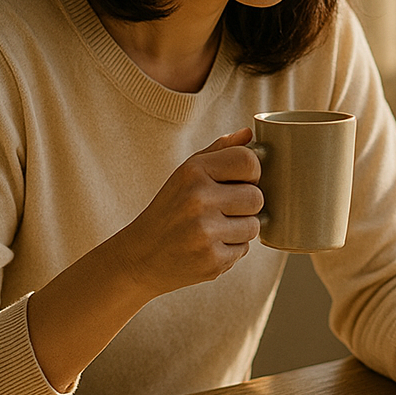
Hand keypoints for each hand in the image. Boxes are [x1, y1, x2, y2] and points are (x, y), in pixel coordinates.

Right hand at [27, 129, 262, 392]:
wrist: (139, 258)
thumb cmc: (169, 210)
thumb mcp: (185, 175)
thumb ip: (219, 151)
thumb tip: (249, 133)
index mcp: (193, 172)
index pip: (249, 161)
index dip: (251, 173)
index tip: (239, 181)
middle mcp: (198, 200)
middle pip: (257, 196)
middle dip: (246, 205)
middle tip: (222, 211)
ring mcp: (205, 232)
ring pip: (254, 225)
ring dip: (240, 229)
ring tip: (213, 229)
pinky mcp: (212, 261)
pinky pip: (244, 249)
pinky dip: (231, 250)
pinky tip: (207, 247)